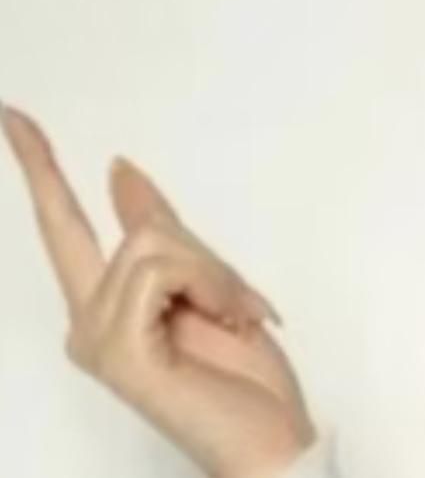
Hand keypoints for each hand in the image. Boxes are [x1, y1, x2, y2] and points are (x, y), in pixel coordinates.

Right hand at [2, 102, 318, 477]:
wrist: (271, 440)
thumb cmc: (242, 375)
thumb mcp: (207, 285)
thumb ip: (158, 229)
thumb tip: (117, 166)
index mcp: (103, 307)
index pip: (62, 223)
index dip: (37, 165)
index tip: (15, 112)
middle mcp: (86, 323)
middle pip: (144, 230)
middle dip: (207, 257)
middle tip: (241, 309)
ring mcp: (96, 340)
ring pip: (157, 244)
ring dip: (218, 276)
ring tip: (234, 322)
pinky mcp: (118, 353)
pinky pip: (162, 271)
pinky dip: (212, 287)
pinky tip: (227, 327)